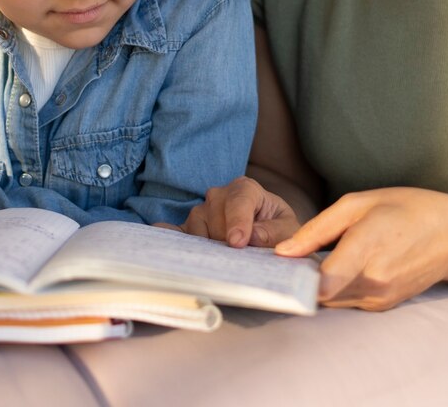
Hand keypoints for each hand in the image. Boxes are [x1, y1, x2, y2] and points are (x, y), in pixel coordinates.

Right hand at [178, 176, 301, 247]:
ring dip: (210, 248)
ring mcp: (201, 211)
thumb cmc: (277, 228)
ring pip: (197, 229)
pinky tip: (161, 238)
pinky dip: (168, 234)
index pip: (238, 200)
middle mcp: (219, 196)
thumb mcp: (287, 229)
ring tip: (226, 258)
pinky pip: (174, 230)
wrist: (267, 232)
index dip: (238, 222)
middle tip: (242, 257)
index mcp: (245, 189)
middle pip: (215, 218)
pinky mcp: (189, 228)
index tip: (238, 243)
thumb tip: (254, 237)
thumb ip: (274, 232)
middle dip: (228, 241)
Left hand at [274, 187, 447, 310]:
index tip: (280, 271)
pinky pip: (347, 301)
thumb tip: (282, 252)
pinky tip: (337, 268)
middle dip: (300, 281)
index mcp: (367, 248)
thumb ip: (317, 229)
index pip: (323, 283)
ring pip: (331, 301)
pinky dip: (336, 289)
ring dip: (318, 286)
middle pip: (319, 295)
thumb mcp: (358, 204)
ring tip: (313, 260)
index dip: (296, 282)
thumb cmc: (406, 210)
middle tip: (288, 261)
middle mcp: (374, 280)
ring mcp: (380, 297)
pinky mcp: (383, 305)